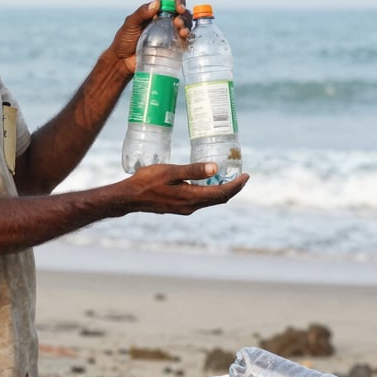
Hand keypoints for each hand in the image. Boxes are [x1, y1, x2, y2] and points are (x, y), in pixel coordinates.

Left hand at [111, 0, 190, 75]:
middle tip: (177, 22)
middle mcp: (164, 22)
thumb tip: (157, 3)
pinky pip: (183, 41)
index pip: (171, 2)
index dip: (178, 2)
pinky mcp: (171, 48)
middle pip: (181, 14)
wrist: (122, 61)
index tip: (178, 8)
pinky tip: (183, 37)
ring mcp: (169, 35)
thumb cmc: (124, 40)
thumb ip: (141, 13)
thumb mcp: (130, 24)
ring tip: (181, 30)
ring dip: (186, 25)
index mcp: (155, 13)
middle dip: (184, 15)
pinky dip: (187, 38)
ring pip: (184, 26)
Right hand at [126, 161, 248, 214]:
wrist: (130, 197)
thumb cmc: (147, 181)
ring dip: (221, 191)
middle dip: (232, 188)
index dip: (236, 185)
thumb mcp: (171, 171)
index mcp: (192, 197)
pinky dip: (209, 192)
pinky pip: (200, 200)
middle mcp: (191, 206)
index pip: (222, 193)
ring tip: (227, 177)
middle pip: (219, 199)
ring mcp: (184, 208)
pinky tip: (205, 183)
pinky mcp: (178, 207)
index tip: (246, 175)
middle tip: (241, 176)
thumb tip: (215, 168)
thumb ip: (193, 170)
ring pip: (210, 200)